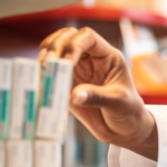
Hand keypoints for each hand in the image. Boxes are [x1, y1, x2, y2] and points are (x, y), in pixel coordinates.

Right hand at [39, 27, 157, 159]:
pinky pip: (49, 72)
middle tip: (48, 63)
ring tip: (41, 69)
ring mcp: (76, 70)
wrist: (123, 129)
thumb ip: (97, 97)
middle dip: (55, 46)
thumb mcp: (118, 103)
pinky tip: (38, 80)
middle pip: (68, 37)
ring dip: (46, 55)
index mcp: (107, 56)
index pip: (88, 37)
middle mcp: (90, 59)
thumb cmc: (128, 111)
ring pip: (55, 49)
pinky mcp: (65, 84)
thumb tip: (74, 95)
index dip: (74, 44)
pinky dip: (41, 73)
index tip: (67, 62)